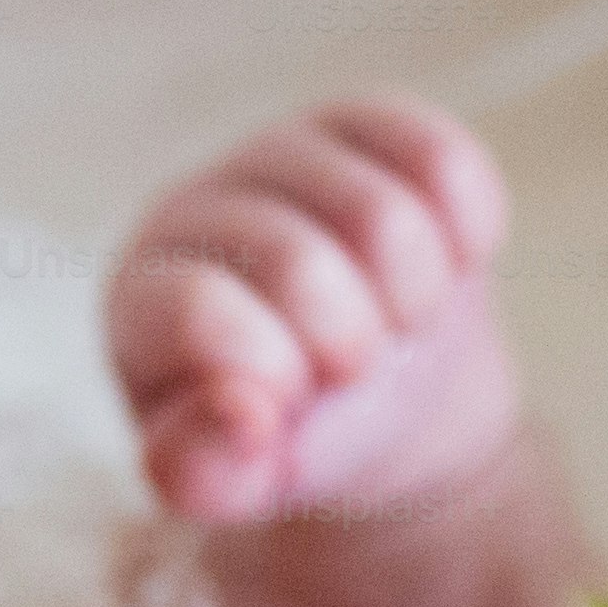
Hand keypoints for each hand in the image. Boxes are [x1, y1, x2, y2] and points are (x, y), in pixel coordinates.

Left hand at [109, 93, 520, 529]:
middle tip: (357, 373)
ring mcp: (281, 154)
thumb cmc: (284, 437)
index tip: (295, 409)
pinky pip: (442, 162)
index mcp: (142, 296)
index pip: (200, 311)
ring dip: (416, 298)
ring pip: (385, 214)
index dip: (274, 375)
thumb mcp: (237, 480)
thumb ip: (208, 472)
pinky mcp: (368, 126)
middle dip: (354, 346)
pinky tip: (443, 266)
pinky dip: (466, 234)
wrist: (370, 392)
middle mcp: (196, 206)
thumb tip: (239, 417)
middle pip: (299, 263)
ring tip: (398, 324)